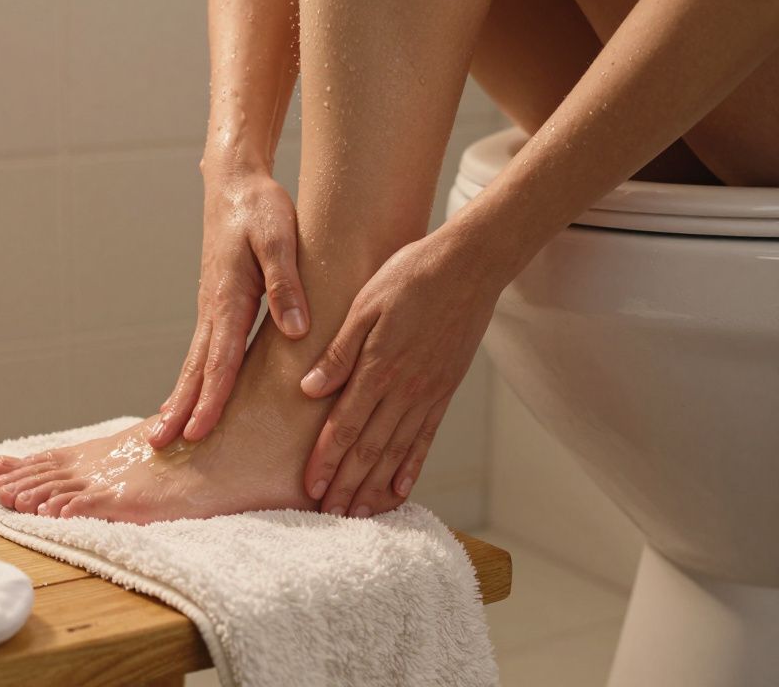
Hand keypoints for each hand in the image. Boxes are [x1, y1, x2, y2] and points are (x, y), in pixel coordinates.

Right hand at [150, 163, 309, 447]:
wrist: (234, 183)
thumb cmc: (260, 207)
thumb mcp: (280, 237)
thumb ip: (285, 283)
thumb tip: (294, 329)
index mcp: (228, 297)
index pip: (219, 359)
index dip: (210, 399)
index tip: (198, 432)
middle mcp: (213, 309)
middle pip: (195, 370)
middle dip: (179, 410)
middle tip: (160, 446)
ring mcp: (211, 310)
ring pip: (194, 364)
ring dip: (180, 400)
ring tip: (164, 433)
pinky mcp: (216, 308)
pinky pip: (203, 353)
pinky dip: (193, 381)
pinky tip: (189, 398)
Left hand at [298, 231, 508, 516]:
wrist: (470, 265)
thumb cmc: (411, 275)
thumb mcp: (365, 303)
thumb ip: (340, 350)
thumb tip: (310, 389)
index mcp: (380, 366)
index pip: (347, 425)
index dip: (327, 459)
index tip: (311, 487)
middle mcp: (406, 388)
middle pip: (371, 449)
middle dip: (348, 485)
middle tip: (329, 516)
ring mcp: (429, 393)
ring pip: (398, 452)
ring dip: (376, 486)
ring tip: (358, 514)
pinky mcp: (445, 391)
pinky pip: (426, 438)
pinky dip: (412, 467)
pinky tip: (400, 489)